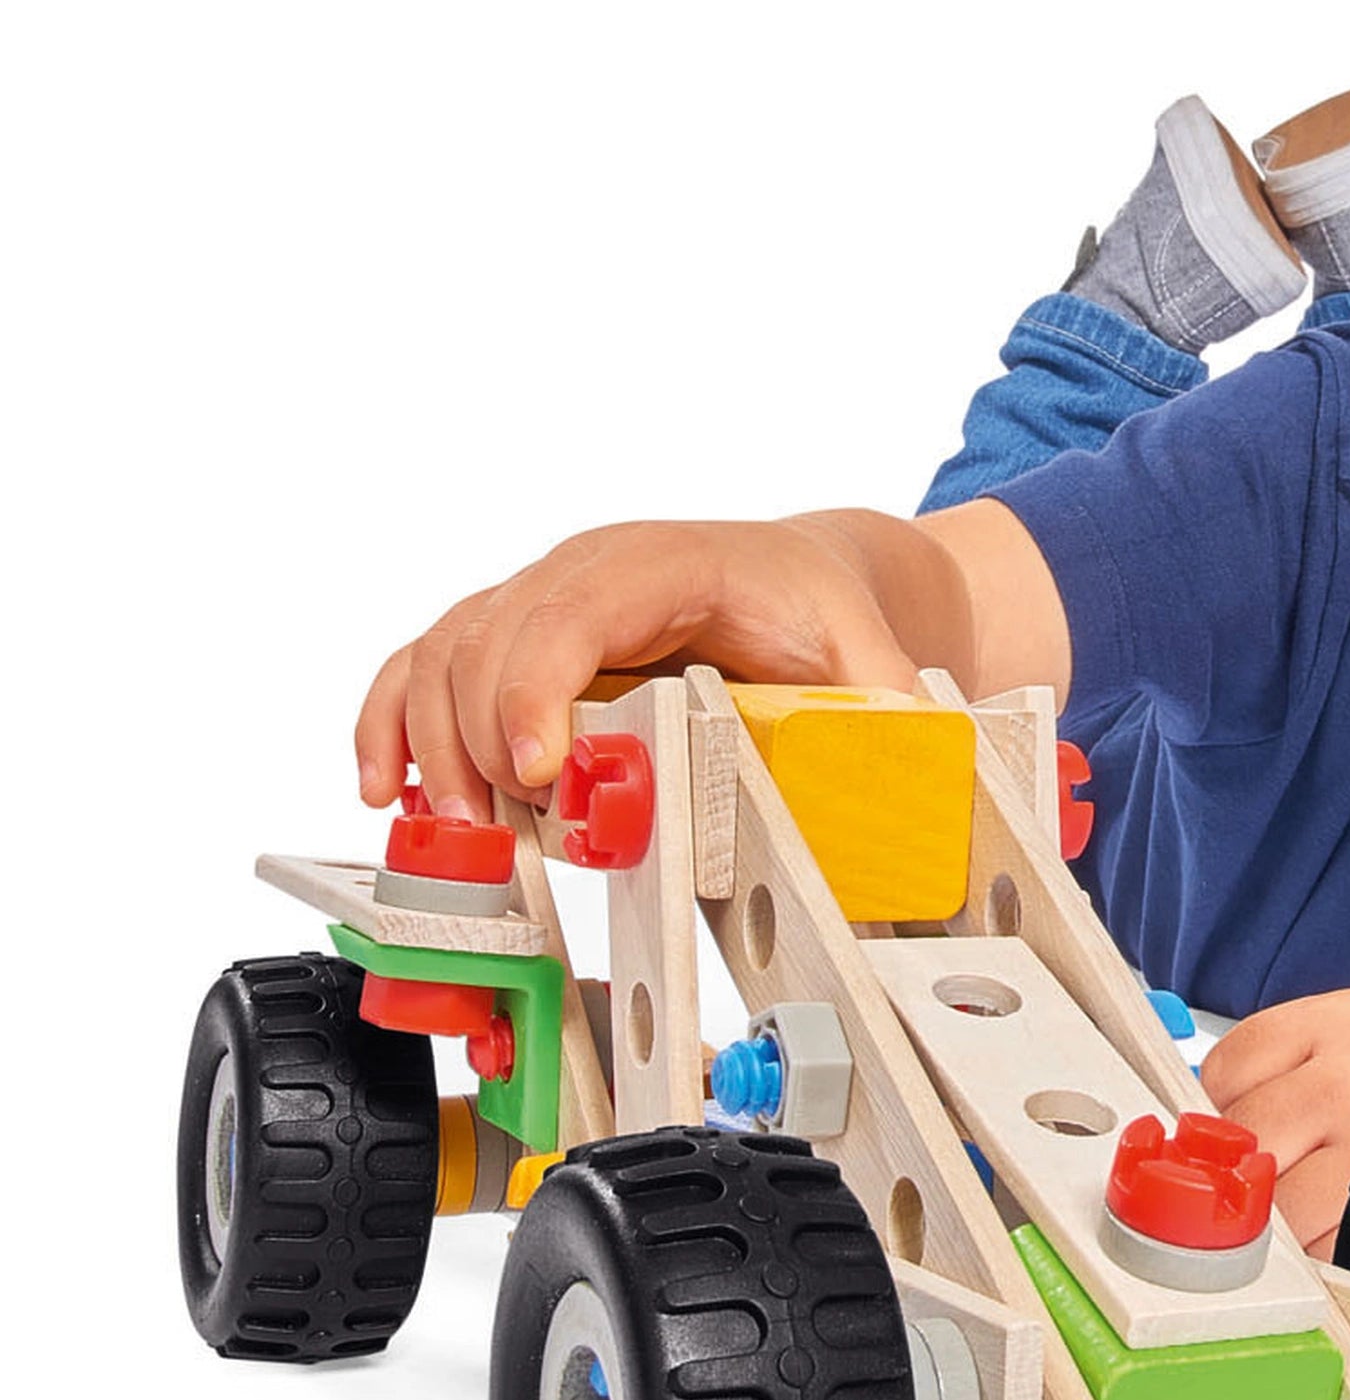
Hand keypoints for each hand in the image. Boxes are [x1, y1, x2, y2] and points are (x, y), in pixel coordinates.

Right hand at [353, 518, 919, 822]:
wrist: (805, 577)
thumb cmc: (822, 609)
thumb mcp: (871, 654)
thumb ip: (886, 710)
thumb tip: (912, 768)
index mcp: (662, 564)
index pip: (571, 614)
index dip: (538, 689)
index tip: (538, 771)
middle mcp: (583, 573)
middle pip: (488, 643)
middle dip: (485, 746)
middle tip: (509, 835)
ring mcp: (539, 601)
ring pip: (443, 655)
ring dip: (434, 748)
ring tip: (463, 832)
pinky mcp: (514, 639)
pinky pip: (425, 666)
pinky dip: (395, 724)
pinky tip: (386, 789)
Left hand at [1199, 988, 1349, 1257]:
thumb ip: (1285, 1068)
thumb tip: (1203, 1132)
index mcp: (1335, 1020)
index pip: (1226, 1068)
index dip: (1224, 1111)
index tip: (1239, 1137)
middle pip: (1244, 1139)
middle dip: (1249, 1170)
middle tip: (1274, 1183)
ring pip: (1277, 1203)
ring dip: (1286, 1222)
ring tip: (1323, 1207)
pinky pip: (1325, 1246)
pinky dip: (1326, 1252)